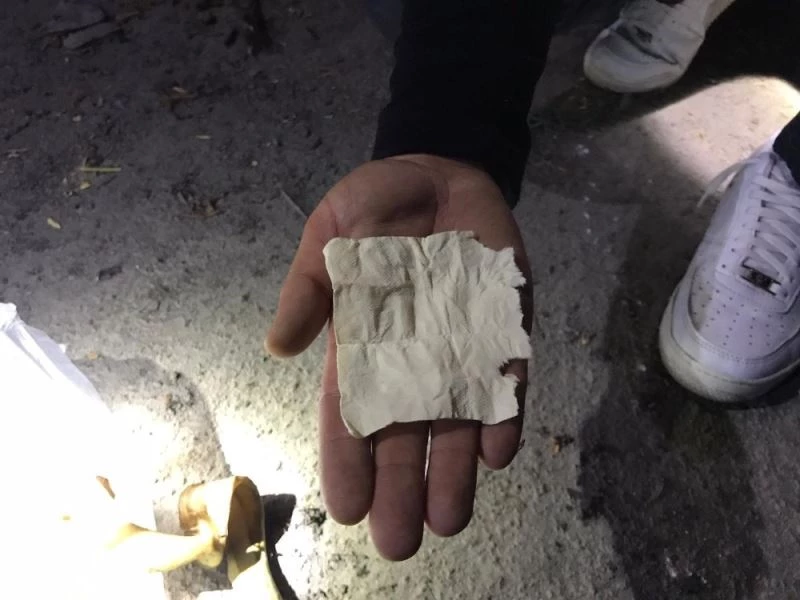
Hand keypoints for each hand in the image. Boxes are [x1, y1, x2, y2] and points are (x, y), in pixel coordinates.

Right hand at [266, 154, 532, 559]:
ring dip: (455, 472)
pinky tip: (497, 453)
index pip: (350, 412)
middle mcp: (411, 360)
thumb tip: (277, 346)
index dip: (348, 460)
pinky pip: (505, 382)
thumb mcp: (329, 233)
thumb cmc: (377, 204)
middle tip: (399, 542)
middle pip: (405, 434)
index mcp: (362, 344)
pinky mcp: (504, 330)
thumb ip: (309, 285)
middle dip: (401, 487)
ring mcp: (460, 349)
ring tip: (450, 521)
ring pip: (457, 423)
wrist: (442, 172)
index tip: (347, 507)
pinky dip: (503, 416)